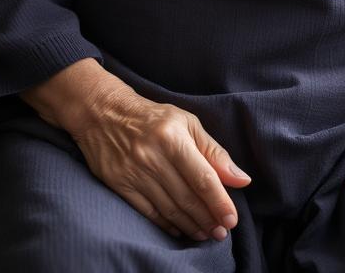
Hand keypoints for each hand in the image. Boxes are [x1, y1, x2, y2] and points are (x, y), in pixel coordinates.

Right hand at [23, 62, 250, 242]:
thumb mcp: (186, 123)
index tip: (232, 219)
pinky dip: (167, 224)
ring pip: (169, 209)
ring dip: (191, 225)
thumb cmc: (153, 117)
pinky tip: (180, 230)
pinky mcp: (120, 184)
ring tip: (206, 233)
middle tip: (222, 232)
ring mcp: (134, 172)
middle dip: (208, 219)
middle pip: (187, 198)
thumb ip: (214, 151)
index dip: (219, 202)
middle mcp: (153, 156)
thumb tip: (241, 179)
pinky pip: (148, 212)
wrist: (103, 112)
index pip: (202, 177)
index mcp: (173, 137)